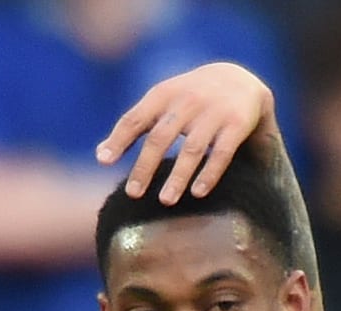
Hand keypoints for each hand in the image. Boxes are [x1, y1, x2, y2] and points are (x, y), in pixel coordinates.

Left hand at [96, 61, 275, 202]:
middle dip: (145, 166)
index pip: (135, 118)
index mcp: (163, 94)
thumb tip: (100, 156)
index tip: (104, 162)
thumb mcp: (162, 103)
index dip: (119, 140)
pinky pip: (222, 152)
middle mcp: (188, 100)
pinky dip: (209, 173)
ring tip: (165, 201)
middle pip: (160, 137)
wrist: (240, 80)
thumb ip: (134, 126)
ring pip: (192, 148)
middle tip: (133, 194)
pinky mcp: (237, 123)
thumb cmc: (189, 99)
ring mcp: (214, 111)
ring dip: (178, 176)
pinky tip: (197, 193)